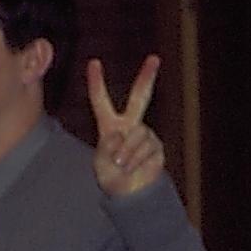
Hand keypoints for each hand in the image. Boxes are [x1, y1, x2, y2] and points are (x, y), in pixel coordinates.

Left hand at [88, 56, 167, 200]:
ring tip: (121, 165)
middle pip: (140, 96)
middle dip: (147, 77)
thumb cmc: (112, 177)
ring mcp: (145, 134)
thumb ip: (107, 148)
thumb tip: (121, 135)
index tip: (93, 63)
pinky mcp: (157, 146)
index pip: (101, 100)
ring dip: (127, 153)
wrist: (132, 193)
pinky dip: (137, 161)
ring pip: (137, 135)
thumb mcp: (100, 164)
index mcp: (110, 126)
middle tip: (155, 58)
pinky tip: (134, 168)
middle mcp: (130, 125)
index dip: (96, 82)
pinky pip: (146, 149)